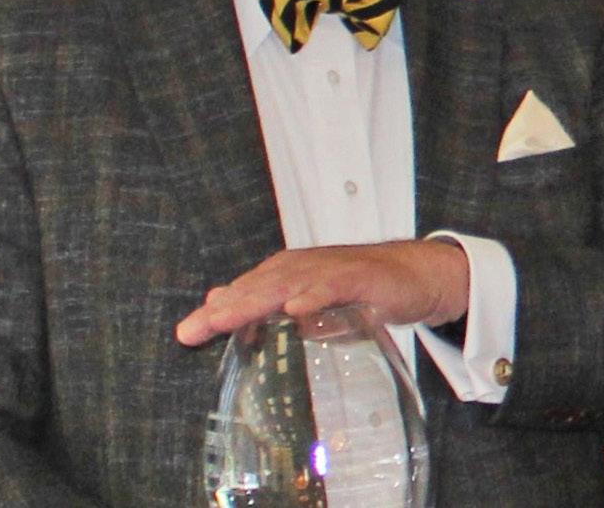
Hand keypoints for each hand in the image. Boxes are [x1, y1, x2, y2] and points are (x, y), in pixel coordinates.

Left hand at [175, 239, 469, 345]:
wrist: (417, 274)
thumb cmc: (362, 287)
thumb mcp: (310, 297)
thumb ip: (268, 301)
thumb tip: (219, 300)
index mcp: (290, 273)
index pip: (245, 292)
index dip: (215, 312)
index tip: (186, 335)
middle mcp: (306, 267)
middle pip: (259, 287)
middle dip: (226, 307)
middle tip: (195, 329)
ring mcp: (334, 271)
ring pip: (288, 283)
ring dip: (256, 300)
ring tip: (227, 318)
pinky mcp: (364, 278)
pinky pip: (335, 285)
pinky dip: (314, 295)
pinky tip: (295, 309)